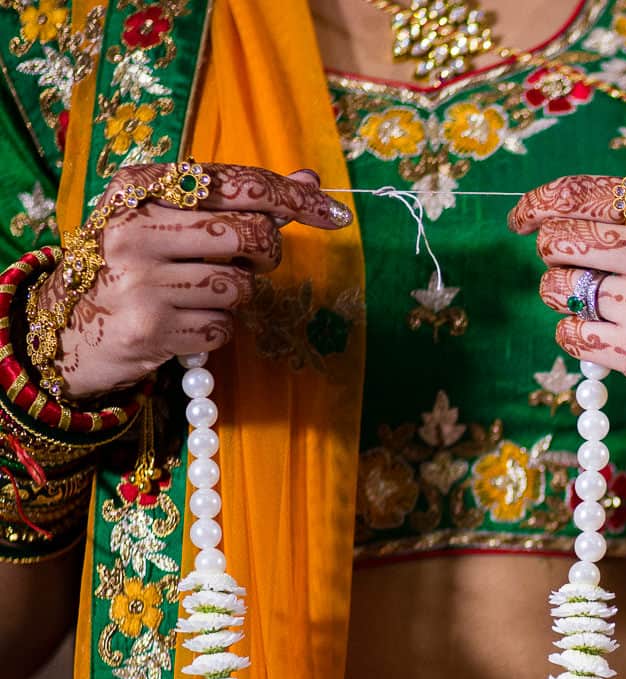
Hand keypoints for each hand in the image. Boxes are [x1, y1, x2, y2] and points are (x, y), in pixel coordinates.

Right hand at [33, 163, 351, 399]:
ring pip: (241, 287)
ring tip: (199, 290)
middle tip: (249, 262)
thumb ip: (239, 200)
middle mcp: (135, 228)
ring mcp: (140, 281)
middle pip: (252, 236)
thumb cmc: (135, 262)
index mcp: (140, 187)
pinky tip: (186, 320)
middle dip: (267, 254)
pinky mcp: (151, 329)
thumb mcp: (171, 217)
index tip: (336, 212)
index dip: (295, 198)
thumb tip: (310, 180)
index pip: (239, 183)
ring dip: (237, 294)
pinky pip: (224, 327)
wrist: (68, 324)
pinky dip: (218, 327)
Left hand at [509, 176, 625, 414]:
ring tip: (603, 302)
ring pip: (558, 289)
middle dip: (556, 252)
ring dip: (566, 296)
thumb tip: (550, 207)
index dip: (539, 203)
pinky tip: (607, 333)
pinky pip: (570, 334)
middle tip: (578, 265)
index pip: (582, 194)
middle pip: (559, 240)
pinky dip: (576, 334)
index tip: (522, 217)